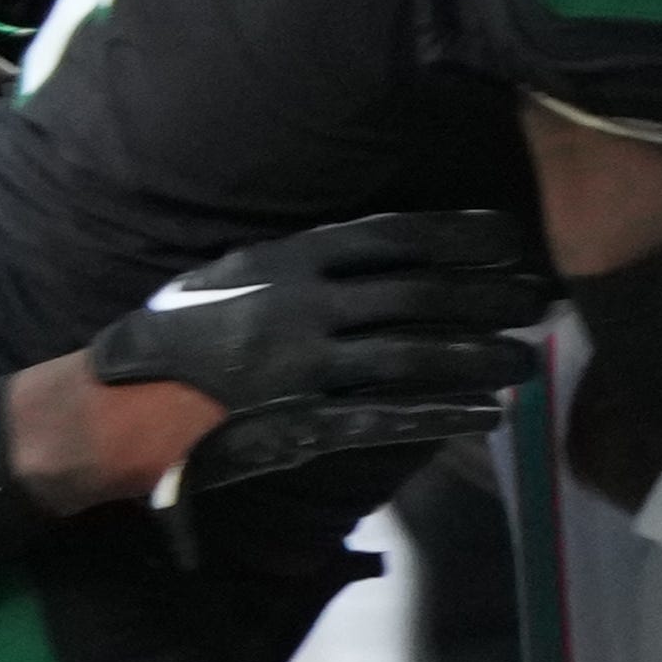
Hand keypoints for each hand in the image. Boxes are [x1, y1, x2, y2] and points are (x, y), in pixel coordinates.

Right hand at [89, 210, 553, 488]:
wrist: (120, 406)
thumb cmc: (170, 337)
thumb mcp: (228, 278)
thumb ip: (294, 264)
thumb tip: (362, 251)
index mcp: (289, 261)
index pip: (394, 239)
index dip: (459, 236)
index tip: (509, 236)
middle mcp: (306, 307)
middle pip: (419, 296)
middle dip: (488, 297)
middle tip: (541, 299)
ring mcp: (309, 368)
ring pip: (415, 356)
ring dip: (479, 358)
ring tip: (528, 360)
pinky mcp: (308, 424)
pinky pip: (391, 418)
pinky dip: (443, 416)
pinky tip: (485, 417)